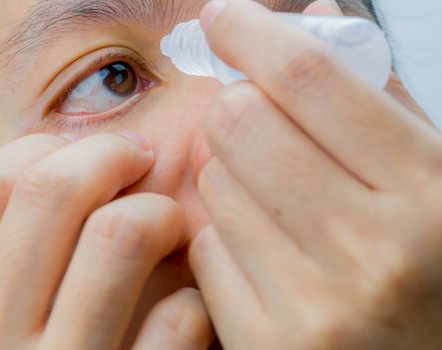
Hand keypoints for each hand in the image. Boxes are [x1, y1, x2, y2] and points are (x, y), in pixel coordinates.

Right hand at [0, 133, 212, 349]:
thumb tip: (41, 186)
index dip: (38, 153)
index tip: (75, 153)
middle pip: (53, 193)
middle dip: (108, 155)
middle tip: (141, 157)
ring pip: (119, 237)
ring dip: (159, 212)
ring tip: (171, 220)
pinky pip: (174, 321)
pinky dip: (191, 298)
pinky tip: (190, 305)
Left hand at [190, 0, 441, 348]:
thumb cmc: (429, 269)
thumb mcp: (433, 179)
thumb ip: (377, 98)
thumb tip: (312, 21)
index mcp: (426, 193)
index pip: (308, 78)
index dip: (251, 32)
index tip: (225, 19)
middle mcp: (372, 250)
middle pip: (240, 122)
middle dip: (236, 106)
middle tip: (255, 119)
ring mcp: (315, 306)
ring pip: (214, 184)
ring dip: (231, 175)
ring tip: (275, 200)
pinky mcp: (266, 344)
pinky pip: (205, 248)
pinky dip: (224, 237)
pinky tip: (263, 253)